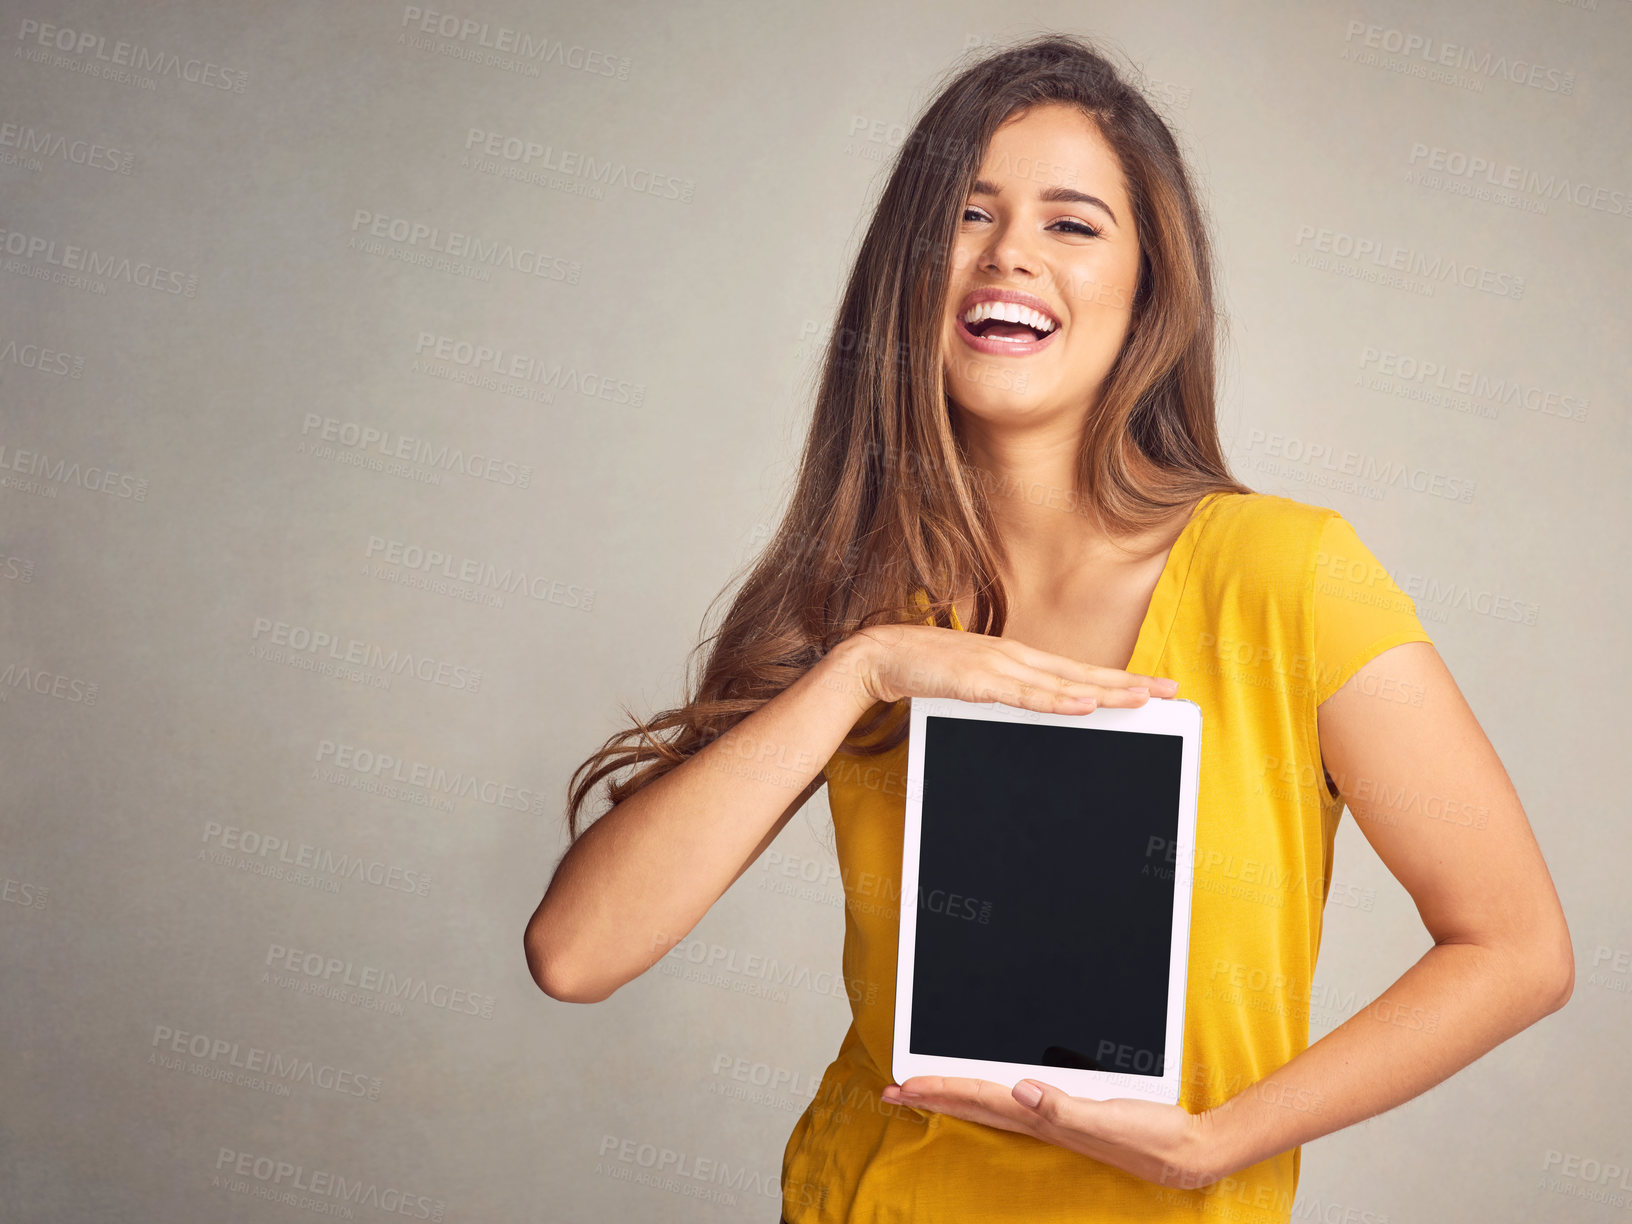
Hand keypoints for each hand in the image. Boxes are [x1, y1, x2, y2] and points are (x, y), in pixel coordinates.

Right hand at [845, 622, 1179, 713]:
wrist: (881, 655)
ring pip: (1063, 683)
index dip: (1117, 677)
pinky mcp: (979, 680)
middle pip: (1083, 673)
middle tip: (1169, 690)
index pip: (1077, 671)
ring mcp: (999, 666)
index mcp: (1017, 659)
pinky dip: (1058, 699)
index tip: (1152, 686)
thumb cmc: (925, 669)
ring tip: (1141, 699)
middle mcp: (1016, 657)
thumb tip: (1032, 706)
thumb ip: (1004, 692)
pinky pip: (1026, 694)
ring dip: (1105, 691)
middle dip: (1128, 683)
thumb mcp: (974, 682)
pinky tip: (1085, 703)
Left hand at [878, 1075, 1224, 1188]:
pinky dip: (990, 1093)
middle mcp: (1040, 1118)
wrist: (1186, 1151)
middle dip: (932, 1094)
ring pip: (990, 1102)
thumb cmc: (1151, 1137)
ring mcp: (1053, 1118)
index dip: (939, 1089)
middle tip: (892, 1089)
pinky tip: (987, 1090)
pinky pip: (1016, 1101)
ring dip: (954, 1093)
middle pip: (973, 1102)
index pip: (978, 1099)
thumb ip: (1062, 1108)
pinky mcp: (1068, 1113)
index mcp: (1043, 1117)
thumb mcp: (1107, 1120)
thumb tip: (1019, 1090)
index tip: (903, 1085)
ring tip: (924, 1088)